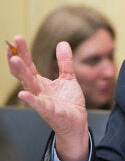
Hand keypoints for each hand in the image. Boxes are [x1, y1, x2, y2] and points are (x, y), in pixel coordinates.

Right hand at [7, 35, 89, 160]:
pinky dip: (30, 99)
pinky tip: (23, 94)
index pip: (29, 65)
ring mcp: (41, 100)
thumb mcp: (68, 78)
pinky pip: (37, 104)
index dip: (23, 52)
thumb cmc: (69, 102)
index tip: (17, 39)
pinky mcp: (48, 110)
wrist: (76, 121)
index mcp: (40, 82)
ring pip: (29, 85)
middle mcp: (37, 90)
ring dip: (21, 72)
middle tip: (12, 44)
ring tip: (15, 59)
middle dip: (18, 58)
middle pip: (25, 72)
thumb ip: (64, 62)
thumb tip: (62, 43)